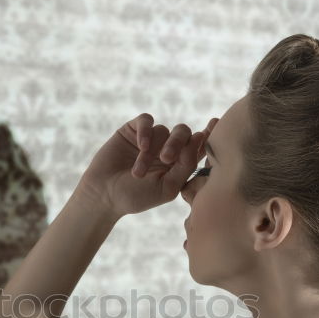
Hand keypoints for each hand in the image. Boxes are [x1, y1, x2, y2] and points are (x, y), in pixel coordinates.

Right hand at [78, 113, 218, 215]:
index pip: (199, 145)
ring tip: (138, 172)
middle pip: (183, 132)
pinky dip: (146, 132)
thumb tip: (199, 139)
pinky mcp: (133, 130)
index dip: (209, 134)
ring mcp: (151, 139)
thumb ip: (186, 166)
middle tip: (166, 159)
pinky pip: (146, 121)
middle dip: (177, 143)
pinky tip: (141, 146)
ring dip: (151, 152)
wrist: (104, 195)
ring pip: (163, 131)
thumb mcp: (167, 187)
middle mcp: (167, 148)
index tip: (214, 124)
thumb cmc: (136, 196)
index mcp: (179, 163)